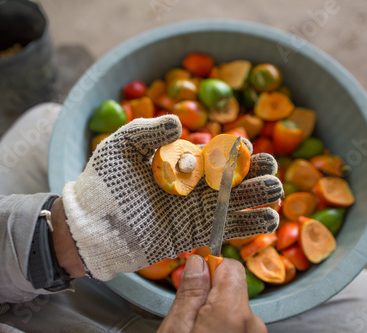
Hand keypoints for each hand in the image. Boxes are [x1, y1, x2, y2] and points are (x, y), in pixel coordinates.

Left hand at [61, 115, 282, 280]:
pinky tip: (270, 219)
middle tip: (272, 169)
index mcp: (180, 164)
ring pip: (236, 203)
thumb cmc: (104, 182)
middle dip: (254, 173)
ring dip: (258, 197)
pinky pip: (228, 229)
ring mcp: (196, 211)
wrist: (91, 224)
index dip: (235, 152)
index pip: (214, 155)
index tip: (248, 148)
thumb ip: (148, 130)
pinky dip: (249, 225)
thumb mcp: (122, 146)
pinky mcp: (195, 234)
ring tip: (275, 191)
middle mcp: (193, 187)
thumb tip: (180, 124)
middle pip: (232, 179)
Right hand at [159, 255, 265, 332]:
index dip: (209, 268)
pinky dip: (223, 326)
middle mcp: (252, 323)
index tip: (194, 279)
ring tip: (196, 330)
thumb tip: (198, 261)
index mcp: (233, 313)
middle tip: (189, 316)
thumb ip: (190, 293)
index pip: (230, 266)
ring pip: (233, 307)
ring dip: (215, 313)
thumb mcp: (176, 328)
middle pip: (232, 287)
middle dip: (210, 294)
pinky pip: (237, 324)